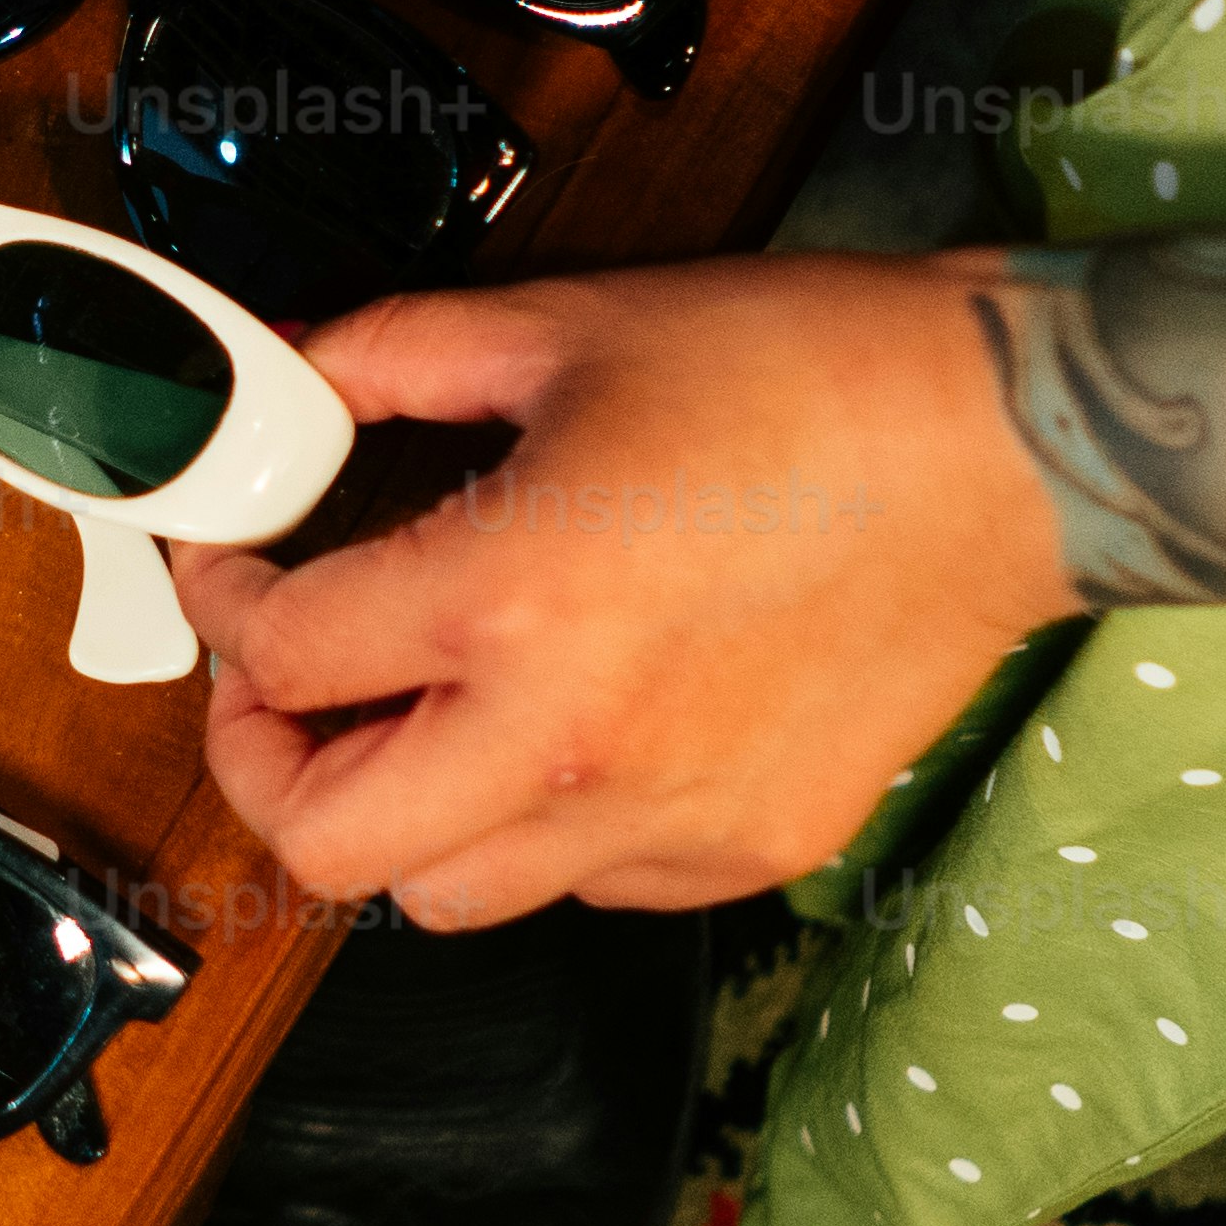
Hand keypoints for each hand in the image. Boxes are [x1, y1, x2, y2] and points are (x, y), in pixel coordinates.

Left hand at [172, 256, 1077, 926]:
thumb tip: (284, 374)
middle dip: (267, 766)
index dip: (223, 605)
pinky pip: (586, 887)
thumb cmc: (804, 377)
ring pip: (448, 898)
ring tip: (425, 716)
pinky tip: (570, 730)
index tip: (238, 572)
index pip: (281, 660)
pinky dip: (545, 828)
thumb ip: (388, 356)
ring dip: (404, 815)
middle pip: (326, 846)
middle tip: (284, 692)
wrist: (1003, 451)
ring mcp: (662, 820)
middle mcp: (572, 741)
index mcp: (508, 600)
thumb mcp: (564, 327)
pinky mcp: (742, 851)